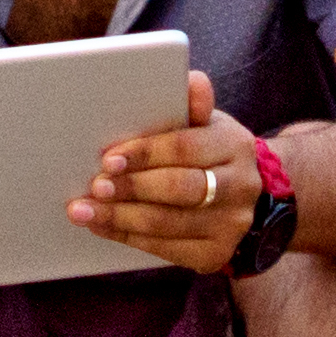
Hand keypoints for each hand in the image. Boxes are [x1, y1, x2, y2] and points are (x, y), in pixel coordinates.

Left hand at [69, 71, 266, 276]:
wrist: (251, 201)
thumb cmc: (212, 154)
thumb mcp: (208, 125)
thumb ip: (193, 105)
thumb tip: (192, 80)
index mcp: (234, 145)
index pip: (186, 148)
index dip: (145, 153)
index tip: (109, 158)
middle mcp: (240, 187)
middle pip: (179, 189)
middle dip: (132, 188)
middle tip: (95, 186)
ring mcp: (230, 225)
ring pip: (168, 224)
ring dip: (120, 217)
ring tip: (84, 210)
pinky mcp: (215, 255)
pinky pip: (166, 249)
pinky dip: (129, 237)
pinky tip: (103, 227)